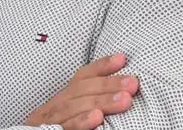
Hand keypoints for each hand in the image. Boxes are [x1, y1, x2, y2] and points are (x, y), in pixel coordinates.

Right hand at [23, 52, 138, 129]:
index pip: (81, 77)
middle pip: (81, 90)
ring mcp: (49, 121)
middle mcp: (54, 106)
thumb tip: (119, 93)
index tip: (122, 59)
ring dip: (101, 101)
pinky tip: (96, 119)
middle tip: (133, 83)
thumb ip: (86, 102)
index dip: (101, 66)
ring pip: (74, 107)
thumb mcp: (68, 114)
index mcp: (61, 99)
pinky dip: (80, 122)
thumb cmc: (58, 128)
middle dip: (108, 85)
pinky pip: (64, 128)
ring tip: (124, 100)